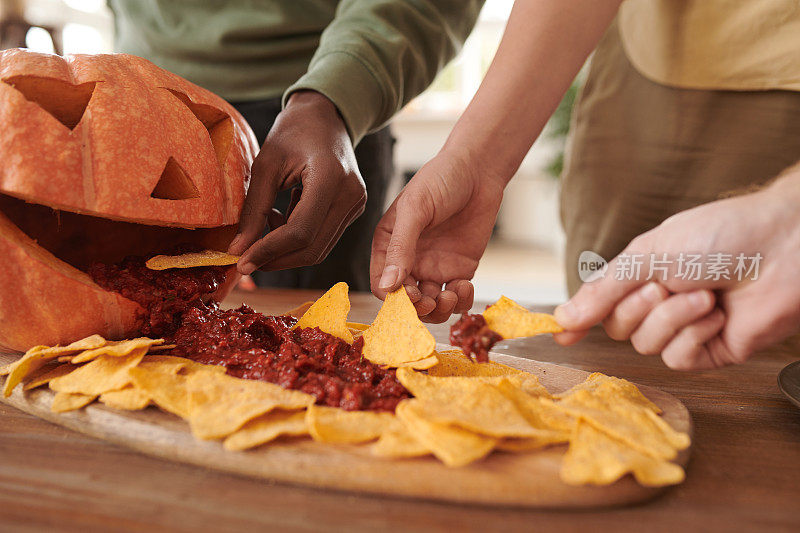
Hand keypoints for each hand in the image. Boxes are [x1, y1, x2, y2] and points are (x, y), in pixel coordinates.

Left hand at [228, 91, 366, 273]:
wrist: (326, 115)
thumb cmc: (293, 132)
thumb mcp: (266, 164)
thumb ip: (254, 210)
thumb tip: (237, 249)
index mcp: (331, 178)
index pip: (300, 232)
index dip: (269, 251)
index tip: (241, 262)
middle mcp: (351, 195)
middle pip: (312, 248)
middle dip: (276, 258)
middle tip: (246, 257)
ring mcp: (356, 204)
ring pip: (319, 249)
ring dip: (286, 250)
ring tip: (266, 223)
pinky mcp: (353, 209)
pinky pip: (323, 237)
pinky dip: (297, 238)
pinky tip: (282, 216)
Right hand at [370, 151, 504, 321]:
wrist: (478, 170)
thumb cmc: (440, 180)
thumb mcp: (415, 210)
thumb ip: (401, 247)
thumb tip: (388, 286)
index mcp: (388, 246)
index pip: (382, 285)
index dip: (394, 298)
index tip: (410, 296)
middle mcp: (409, 262)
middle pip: (407, 302)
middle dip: (418, 308)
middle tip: (432, 300)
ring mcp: (435, 267)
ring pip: (432, 306)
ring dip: (439, 310)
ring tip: (449, 296)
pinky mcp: (460, 269)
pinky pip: (456, 297)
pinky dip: (460, 300)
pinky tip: (464, 285)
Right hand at [553, 168, 799, 368]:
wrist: (783, 246)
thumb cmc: (721, 235)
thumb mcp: (649, 254)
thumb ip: (604, 288)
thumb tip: (563, 316)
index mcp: (643, 276)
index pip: (600, 305)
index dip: (579, 319)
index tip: (559, 335)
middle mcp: (660, 304)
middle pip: (618, 329)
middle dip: (638, 307)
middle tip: (666, 284)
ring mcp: (685, 329)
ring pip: (646, 345)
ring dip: (672, 318)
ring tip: (704, 294)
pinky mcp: (711, 350)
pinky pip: (678, 359)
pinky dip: (693, 335)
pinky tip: (715, 315)